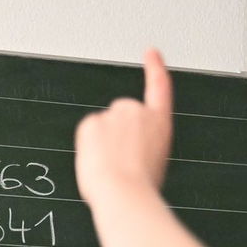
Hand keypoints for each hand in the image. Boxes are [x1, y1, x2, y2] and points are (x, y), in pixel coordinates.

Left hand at [75, 49, 173, 204]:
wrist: (124, 193)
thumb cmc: (140, 186)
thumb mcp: (154, 161)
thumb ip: (141, 144)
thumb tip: (123, 150)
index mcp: (159, 123)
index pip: (159, 87)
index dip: (155, 68)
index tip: (151, 53)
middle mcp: (137, 112)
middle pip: (121, 118)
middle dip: (118, 137)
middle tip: (122, 163)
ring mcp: (113, 115)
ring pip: (103, 129)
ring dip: (104, 146)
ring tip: (113, 168)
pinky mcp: (91, 122)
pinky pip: (87, 135)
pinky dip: (89, 149)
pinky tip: (99, 163)